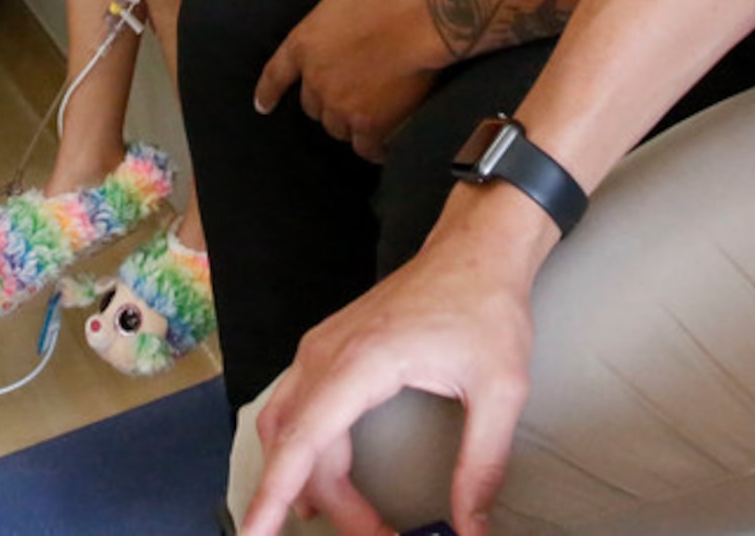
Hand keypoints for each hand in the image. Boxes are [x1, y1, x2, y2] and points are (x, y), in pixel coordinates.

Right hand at [243, 196, 550, 535]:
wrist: (477, 247)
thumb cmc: (486, 306)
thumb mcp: (500, 389)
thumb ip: (482, 465)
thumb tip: (472, 527)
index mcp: (361, 363)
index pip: (302, 443)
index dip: (273, 494)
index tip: (254, 535)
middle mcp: (328, 354)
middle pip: (299, 447)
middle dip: (329, 504)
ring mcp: (324, 347)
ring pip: (289, 428)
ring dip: (310, 478)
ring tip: (353, 519)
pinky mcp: (331, 347)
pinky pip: (297, 406)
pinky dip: (304, 448)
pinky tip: (325, 476)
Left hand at [255, 0, 443, 158]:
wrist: (417, 22)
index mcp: (305, 44)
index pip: (276, 74)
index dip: (267, 92)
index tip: (261, 106)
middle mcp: (316, 80)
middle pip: (312, 106)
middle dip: (327, 102)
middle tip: (348, 95)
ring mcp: (340, 105)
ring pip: (337, 127)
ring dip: (349, 124)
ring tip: (368, 118)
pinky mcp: (369, 124)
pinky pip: (366, 147)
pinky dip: (373, 146)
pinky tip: (384, 143)